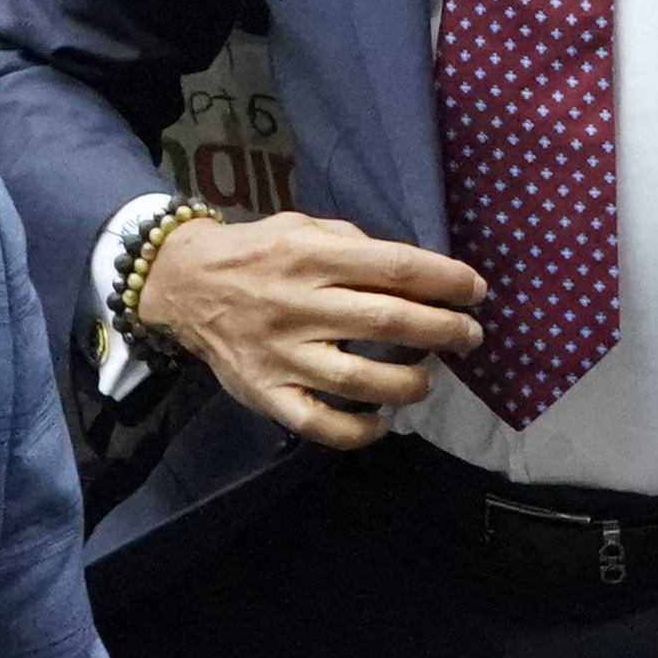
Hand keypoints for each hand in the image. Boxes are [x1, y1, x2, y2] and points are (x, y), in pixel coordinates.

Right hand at [138, 209, 482, 449]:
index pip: (393, 267)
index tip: (476, 291)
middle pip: (385, 322)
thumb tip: (416, 272)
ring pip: (358, 380)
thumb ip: (354, 245)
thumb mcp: (303, 226)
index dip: (445, 280)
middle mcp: (297, 305)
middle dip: (442, 330)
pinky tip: (381, 420)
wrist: (181, 284)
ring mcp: (280, 354)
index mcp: (310, 256)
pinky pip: (317, 423)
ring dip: (408, 382)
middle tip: (470, 336)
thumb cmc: (258, 252)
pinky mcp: (265, 393)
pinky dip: (357, 430)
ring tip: (428, 377)